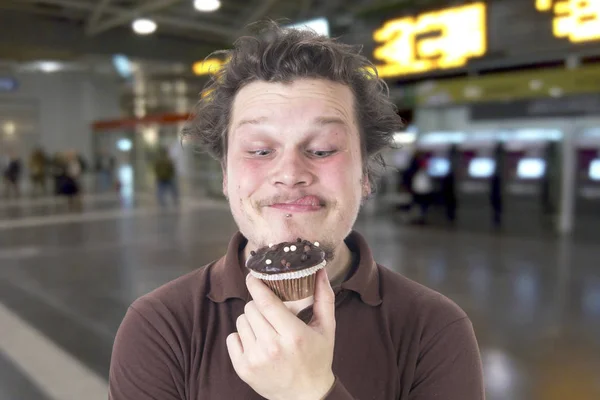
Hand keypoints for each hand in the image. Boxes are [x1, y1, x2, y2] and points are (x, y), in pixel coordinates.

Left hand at [226, 269, 336, 399]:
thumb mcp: (327, 328)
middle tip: (270, 314)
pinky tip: (256, 343)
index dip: (256, 285)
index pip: (265, 301)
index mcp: (293, 334)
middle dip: (259, 305)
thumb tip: (320, 270)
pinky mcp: (243, 369)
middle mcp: (272, 347)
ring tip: (266, 330)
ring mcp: (255, 359)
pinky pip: (232, 338)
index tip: (253, 276)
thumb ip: (324, 297)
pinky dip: (241, 337)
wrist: (307, 395)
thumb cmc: (317, 358)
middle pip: (251, 308)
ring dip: (251, 321)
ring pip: (241, 321)